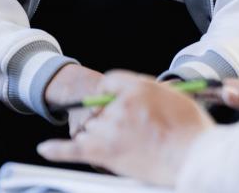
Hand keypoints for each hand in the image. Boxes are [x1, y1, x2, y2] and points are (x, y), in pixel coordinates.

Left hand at [38, 70, 214, 186]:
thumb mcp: (175, 95)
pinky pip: (74, 150)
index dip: (110, 92)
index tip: (112, 101)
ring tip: (119, 145)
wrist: (194, 157)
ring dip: (97, 134)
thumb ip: (151, 90)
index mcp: (137, 87)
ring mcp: (111, 130)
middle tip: (129, 132)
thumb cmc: (191, 129)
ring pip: (91, 127)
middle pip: (99, 107)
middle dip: (108, 118)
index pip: (110, 82)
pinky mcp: (106, 154)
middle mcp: (119, 105)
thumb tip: (141, 93)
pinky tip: (45, 149)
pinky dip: (57, 149)